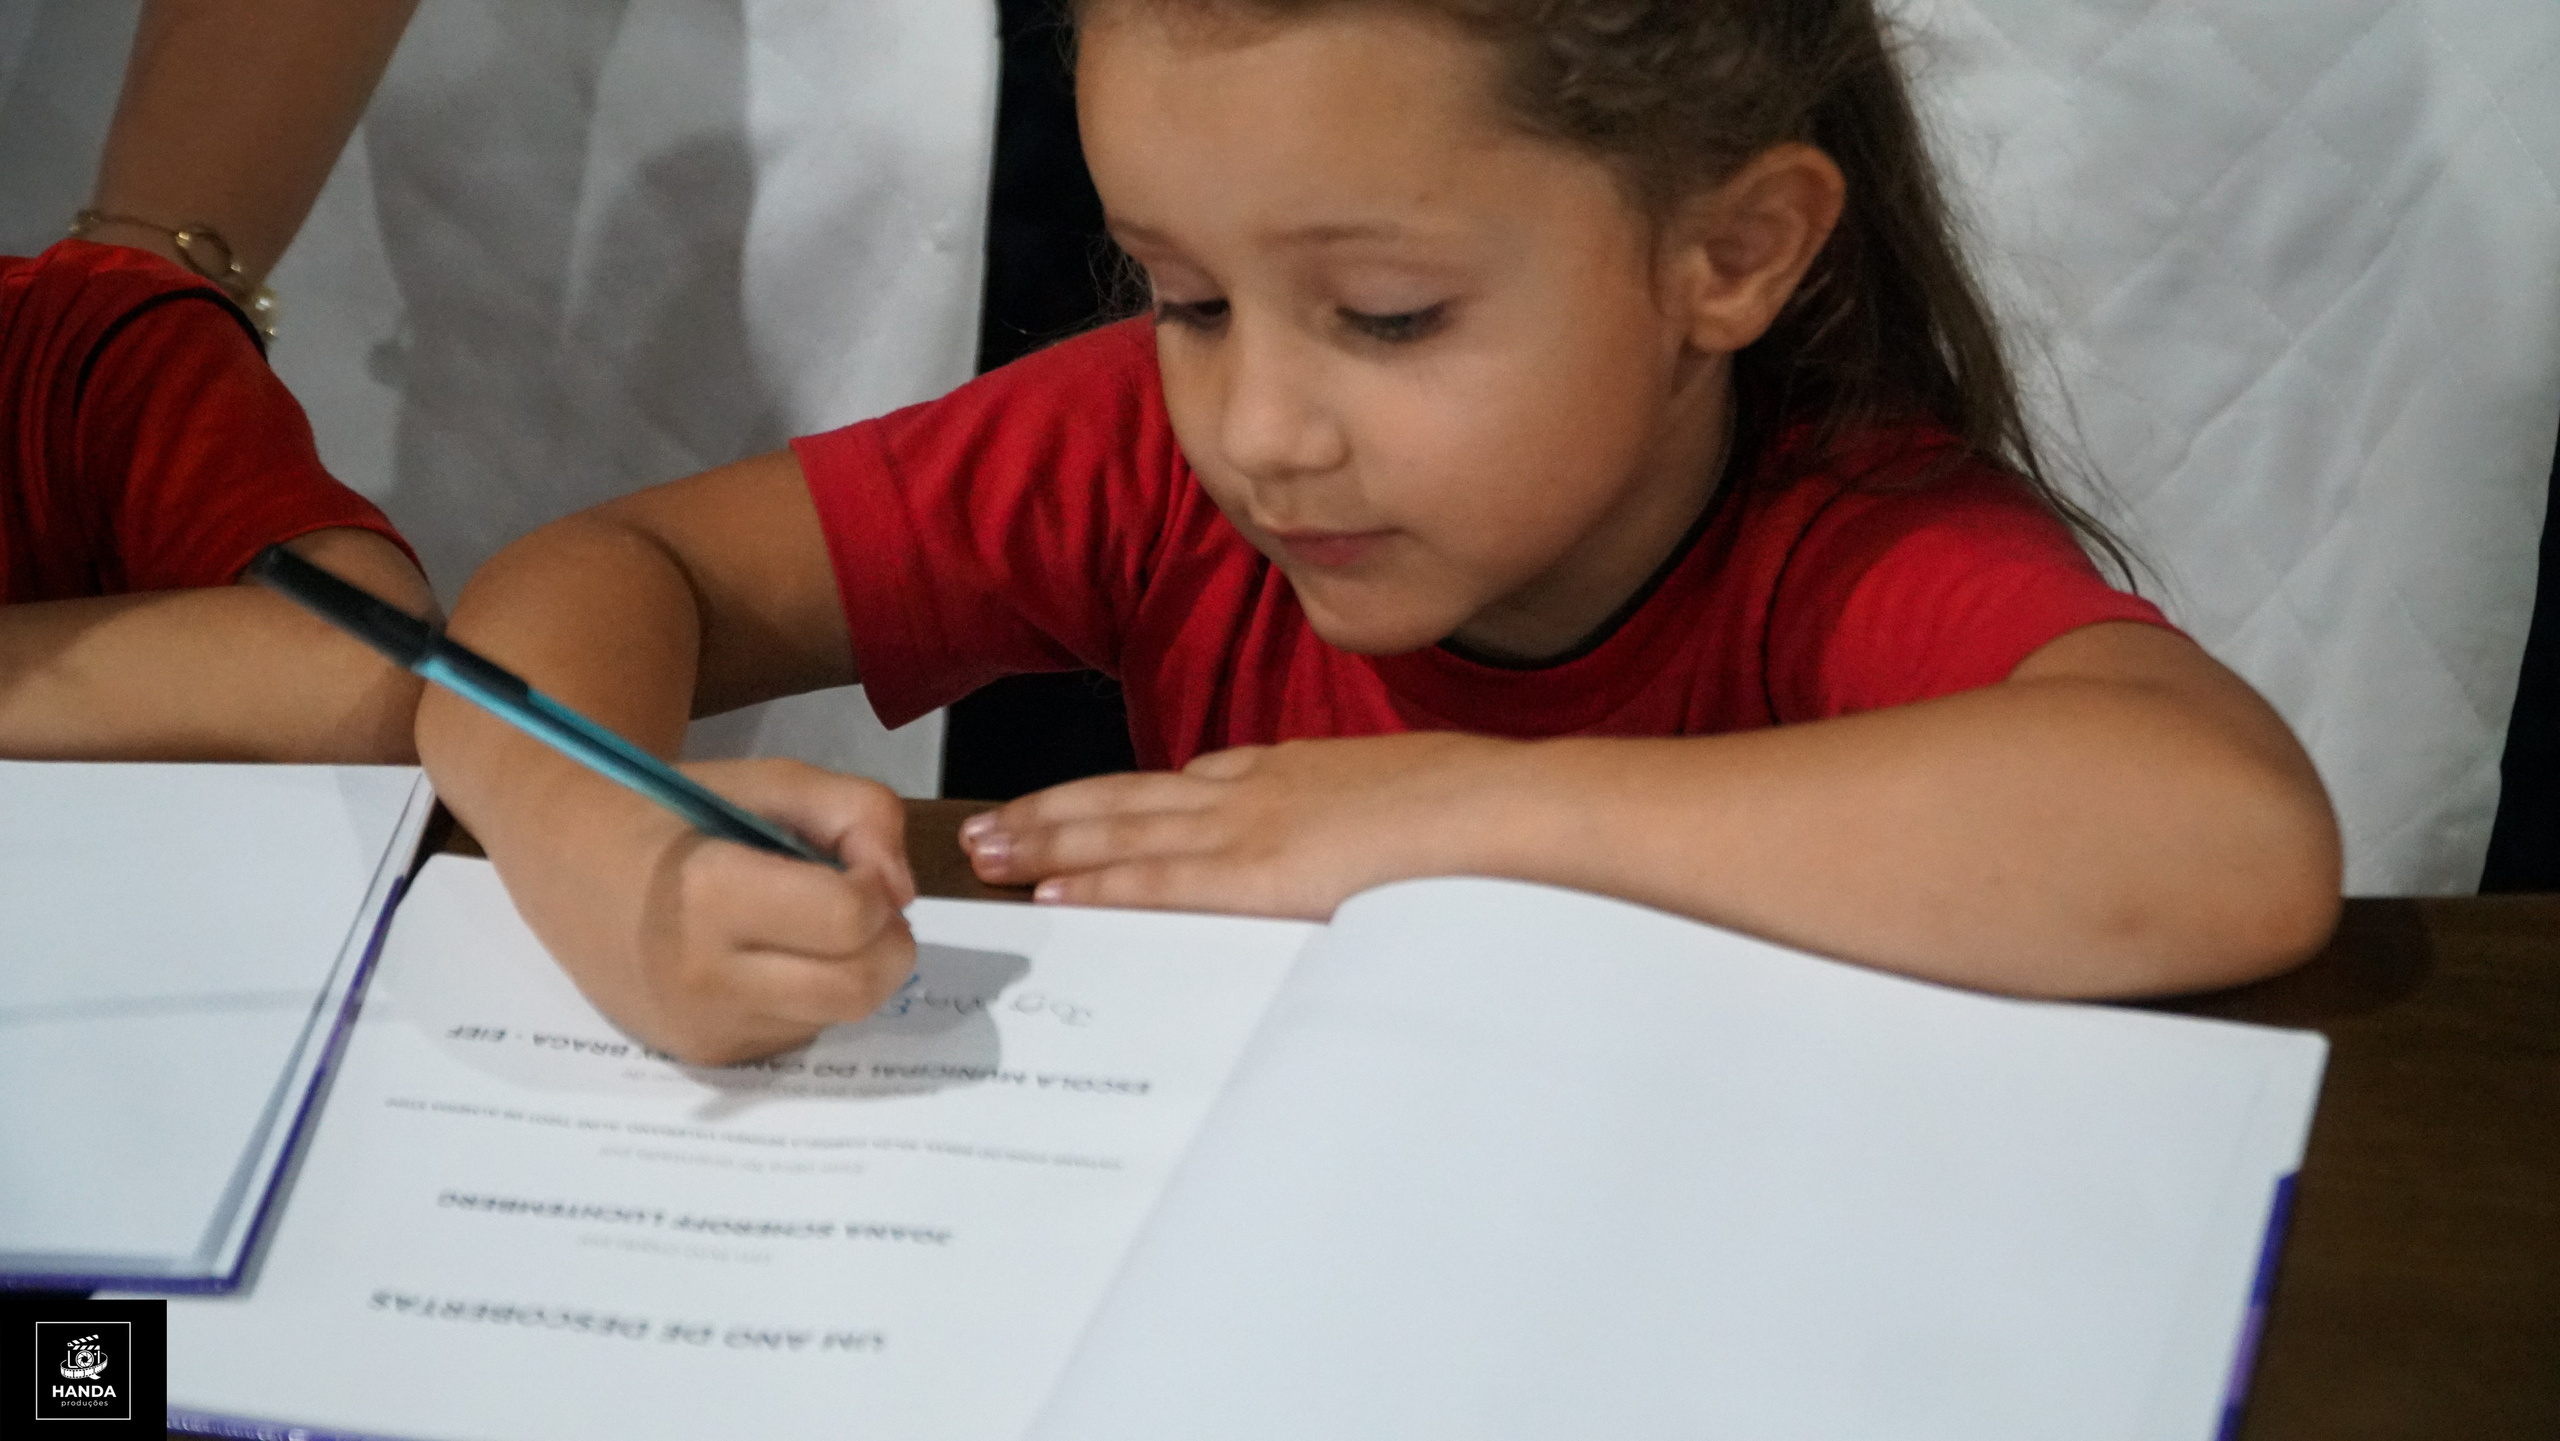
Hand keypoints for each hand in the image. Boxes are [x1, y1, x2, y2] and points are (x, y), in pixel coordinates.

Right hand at [522, 758, 917, 1066]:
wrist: (563, 866)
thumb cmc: (669, 813)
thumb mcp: (767, 781)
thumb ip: (857, 813)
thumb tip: (902, 892)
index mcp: (706, 895)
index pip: (850, 917)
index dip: (875, 883)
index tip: (851, 860)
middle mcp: (702, 979)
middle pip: (860, 987)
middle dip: (887, 942)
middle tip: (860, 903)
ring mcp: (703, 1030)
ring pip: (839, 1015)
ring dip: (852, 970)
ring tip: (805, 924)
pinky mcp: (706, 1059)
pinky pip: (801, 1032)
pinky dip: (812, 995)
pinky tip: (769, 957)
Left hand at [957, 732, 1514, 917]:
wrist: (1517, 807)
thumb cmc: (1481, 816)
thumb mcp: (1403, 808)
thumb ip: (1353, 830)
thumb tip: (1338, 853)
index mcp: (1291, 775)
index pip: (1177, 788)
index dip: (1108, 803)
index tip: (1061, 815)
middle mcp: (1256, 790)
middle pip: (1127, 800)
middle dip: (1048, 817)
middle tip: (978, 832)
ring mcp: (1254, 827)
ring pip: (1123, 831)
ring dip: (1047, 844)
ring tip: (983, 856)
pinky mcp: (1262, 874)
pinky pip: (1161, 879)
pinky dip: (1100, 884)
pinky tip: (1054, 896)